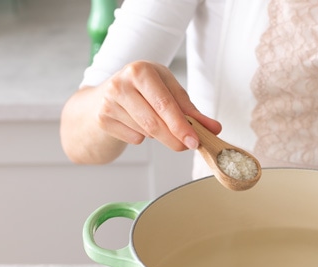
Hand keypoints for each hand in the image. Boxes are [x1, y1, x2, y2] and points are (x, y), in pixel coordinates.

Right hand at [96, 60, 220, 150]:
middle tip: (186, 146)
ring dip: (158, 135)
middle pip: (154, 122)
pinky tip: (137, 125)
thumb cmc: (144, 91)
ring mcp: (109, 101)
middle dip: (174, 138)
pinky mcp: (103, 119)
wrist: (106, 95)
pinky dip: (142, 138)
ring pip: (145, 132)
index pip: (165, 104)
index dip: (182, 126)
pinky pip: (133, 138)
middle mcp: (122, 83)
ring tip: (155, 121)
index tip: (194, 141)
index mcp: (142, 71)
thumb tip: (214, 129)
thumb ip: (192, 112)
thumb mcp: (169, 92)